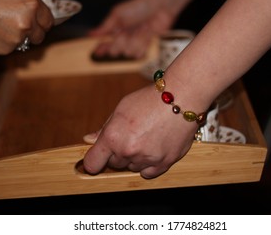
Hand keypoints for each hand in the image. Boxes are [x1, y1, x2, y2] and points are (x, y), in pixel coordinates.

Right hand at [0, 0, 53, 54]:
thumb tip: (36, 9)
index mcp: (32, 5)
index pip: (49, 21)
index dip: (44, 21)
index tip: (39, 22)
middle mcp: (28, 24)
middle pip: (40, 36)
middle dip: (34, 32)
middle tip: (23, 26)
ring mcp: (16, 39)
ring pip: (26, 44)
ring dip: (20, 38)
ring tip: (4, 27)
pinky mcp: (4, 50)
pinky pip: (10, 48)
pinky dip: (5, 43)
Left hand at [83, 85, 197, 178]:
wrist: (182, 97)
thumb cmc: (150, 99)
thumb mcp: (122, 108)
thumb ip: (104, 128)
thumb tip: (89, 140)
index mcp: (114, 136)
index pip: (93, 163)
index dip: (93, 160)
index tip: (97, 157)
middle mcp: (128, 151)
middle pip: (114, 164)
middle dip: (118, 153)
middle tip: (130, 136)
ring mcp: (147, 159)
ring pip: (132, 167)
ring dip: (134, 158)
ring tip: (145, 138)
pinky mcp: (165, 163)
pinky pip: (149, 173)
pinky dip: (148, 165)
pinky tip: (152, 149)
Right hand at [88, 0, 175, 58]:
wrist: (159, 7)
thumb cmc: (138, 7)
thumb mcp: (118, 15)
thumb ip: (105, 27)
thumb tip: (90, 34)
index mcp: (115, 29)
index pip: (105, 43)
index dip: (101, 49)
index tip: (97, 52)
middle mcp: (124, 37)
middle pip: (115, 51)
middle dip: (119, 44)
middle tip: (124, 34)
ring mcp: (134, 42)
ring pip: (128, 53)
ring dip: (133, 43)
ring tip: (139, 31)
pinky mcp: (145, 45)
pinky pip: (138, 54)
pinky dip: (141, 46)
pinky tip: (146, 35)